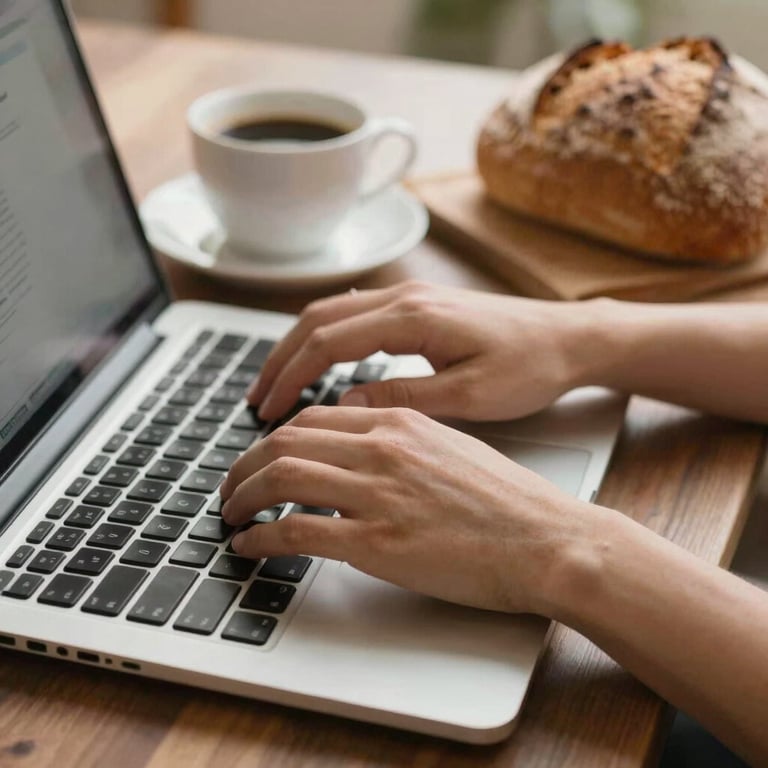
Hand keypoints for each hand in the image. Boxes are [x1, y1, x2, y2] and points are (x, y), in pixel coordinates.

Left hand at [220, 405, 600, 614]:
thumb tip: (360, 444)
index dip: (274, 438)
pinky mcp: (377, 542)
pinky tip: (249, 545)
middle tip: (229, 488)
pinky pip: (296, 530)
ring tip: (229, 515)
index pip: (313, 418)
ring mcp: (378, 493)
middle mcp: (382, 449)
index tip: (261, 458)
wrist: (546, 539)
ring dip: (242, 497)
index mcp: (400, 422)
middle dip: (244, 465)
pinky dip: (260, 537)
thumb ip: (402, 439)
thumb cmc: (507, 501)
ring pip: (280, 478)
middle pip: (284, 441)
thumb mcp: (452, 447)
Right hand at [250, 281, 593, 421]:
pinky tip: (319, 362)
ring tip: (276, 384)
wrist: (570, 337)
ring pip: (332, 313)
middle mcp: (404, 297)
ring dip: (299, 346)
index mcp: (412, 317)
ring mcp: (411, 296)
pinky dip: (325, 338)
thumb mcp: (470, 395)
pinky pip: (356, 314)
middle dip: (280, 359)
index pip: (327, 342)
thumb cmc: (530, 366)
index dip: (290, 377)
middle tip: (256, 399)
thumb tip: (345, 405)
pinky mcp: (420, 305)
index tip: (267, 411)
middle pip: (317, 320)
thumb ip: (403, 398)